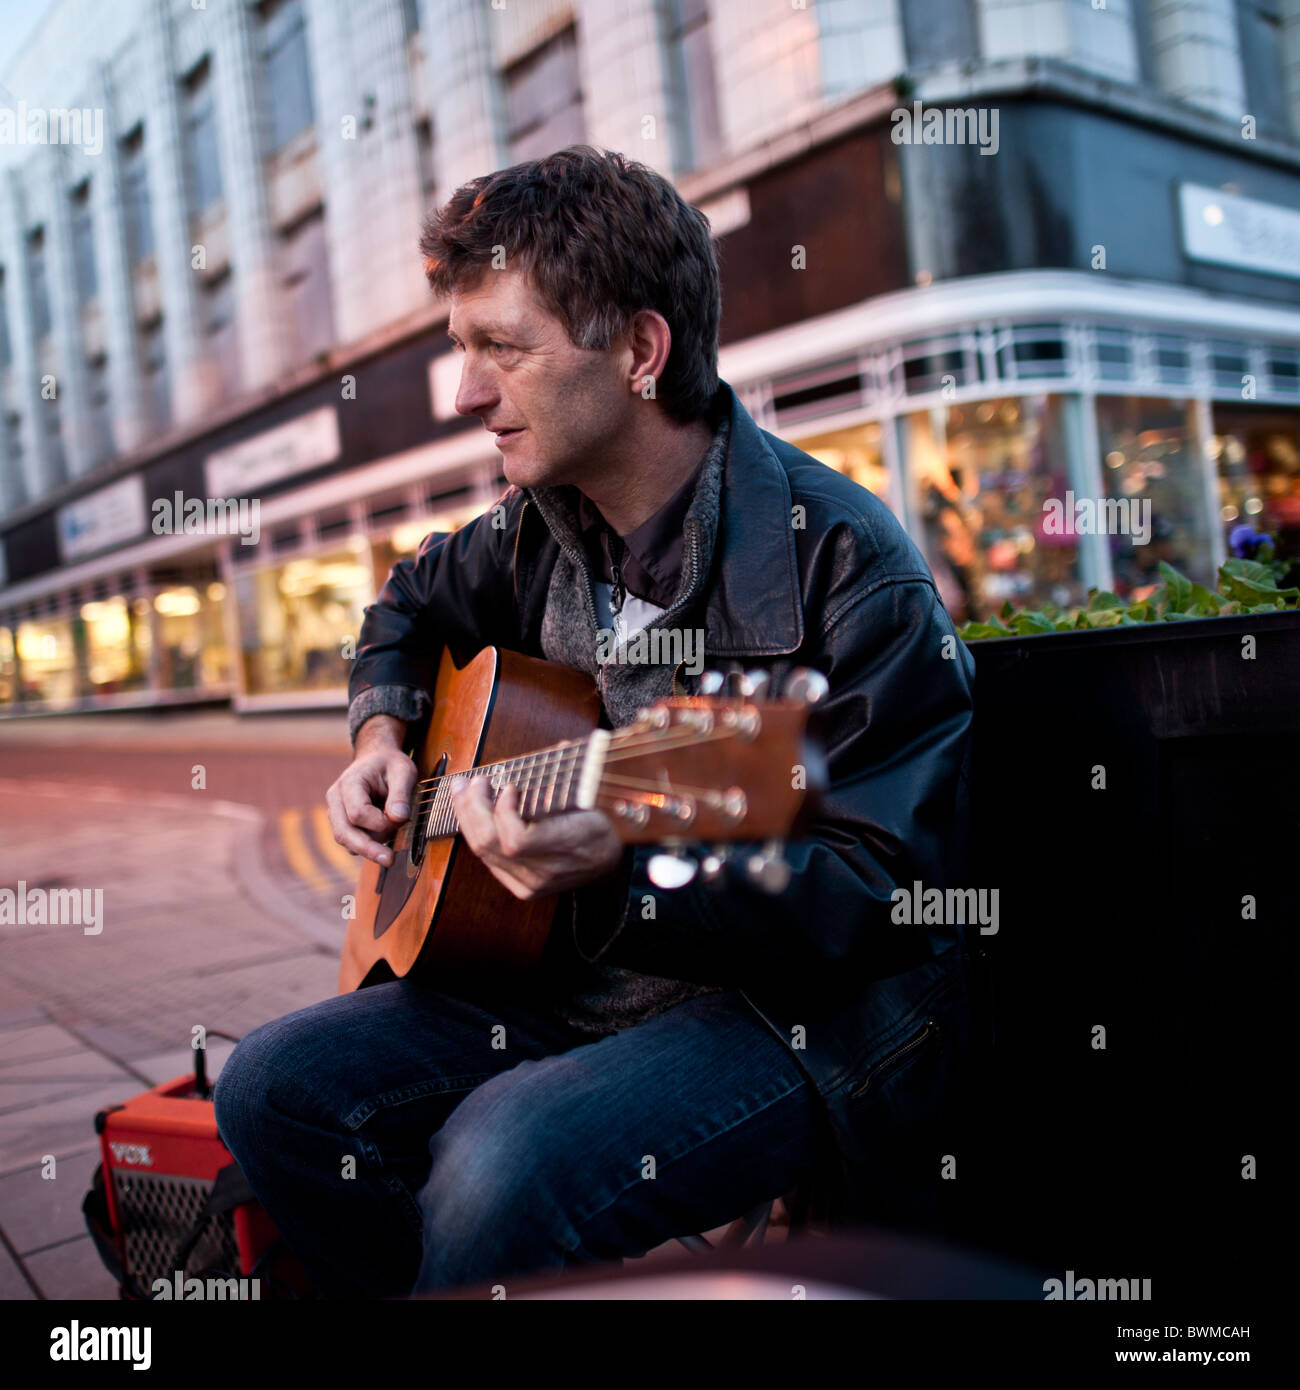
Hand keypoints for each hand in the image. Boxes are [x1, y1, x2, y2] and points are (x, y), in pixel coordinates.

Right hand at [325, 716, 416, 866]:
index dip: (380, 823)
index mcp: (349, 783)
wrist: (376, 760)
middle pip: (344, 833)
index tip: (402, 818)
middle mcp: (336, 800)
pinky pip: (352, 842)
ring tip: (394, 834)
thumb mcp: (403, 771)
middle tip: (390, 860)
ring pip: (346, 841)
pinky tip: (385, 839)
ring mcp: (336, 813)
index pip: (358, 813)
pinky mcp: (342, 824)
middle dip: (368, 849)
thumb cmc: (390, 765)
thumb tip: (398, 818)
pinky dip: (369, 845)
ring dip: (370, 846)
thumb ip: (401, 794)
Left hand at [451, 777, 622, 900]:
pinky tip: (473, 814)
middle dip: (473, 807)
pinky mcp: (522, 888)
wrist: (609, 861)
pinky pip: (488, 860)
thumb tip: (558, 748)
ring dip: (468, 818)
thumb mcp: (593, 796)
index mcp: (568, 847)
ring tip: (464, 792)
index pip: (517, 841)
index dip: (504, 812)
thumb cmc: (602, 823)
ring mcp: (532, 884)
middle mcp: (546, 872)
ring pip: (483, 852)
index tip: (509, 787)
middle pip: (491, 844)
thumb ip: (571, 774)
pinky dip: (477, 833)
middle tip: (473, 782)